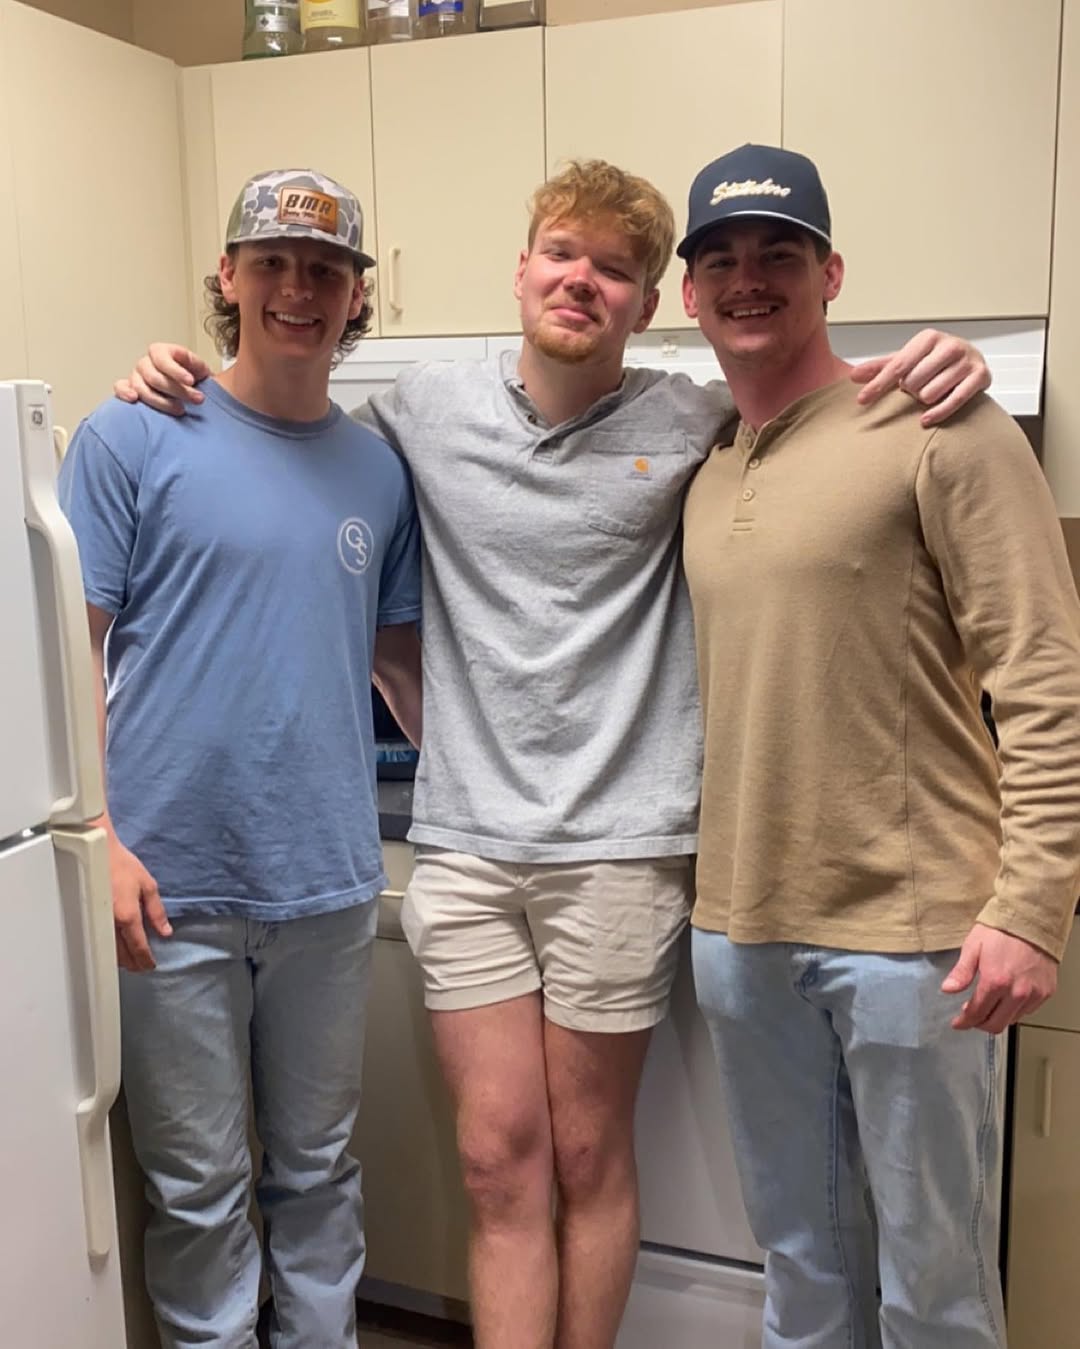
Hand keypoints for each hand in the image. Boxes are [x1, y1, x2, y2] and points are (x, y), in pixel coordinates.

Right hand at [107, 834, 171, 972]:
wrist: (97, 852)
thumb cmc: (123, 865)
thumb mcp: (148, 885)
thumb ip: (157, 912)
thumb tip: (165, 932)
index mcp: (128, 916)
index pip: (138, 946)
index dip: (146, 960)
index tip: (151, 966)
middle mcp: (111, 923)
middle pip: (122, 954)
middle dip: (133, 964)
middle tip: (142, 967)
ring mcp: (98, 922)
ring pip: (109, 951)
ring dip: (121, 960)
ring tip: (131, 962)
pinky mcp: (89, 918)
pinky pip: (101, 941)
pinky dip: (110, 949)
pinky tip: (115, 949)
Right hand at [113, 343, 210, 416]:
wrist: (191, 392)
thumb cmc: (194, 379)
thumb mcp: (199, 367)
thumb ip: (194, 362)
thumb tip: (188, 362)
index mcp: (160, 351)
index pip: (162, 358)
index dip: (176, 370)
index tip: (191, 381)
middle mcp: (146, 363)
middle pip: (154, 377)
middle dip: (178, 391)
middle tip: (197, 399)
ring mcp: (136, 376)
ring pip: (141, 388)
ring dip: (162, 402)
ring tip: (181, 409)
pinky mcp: (130, 389)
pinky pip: (120, 388)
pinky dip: (124, 393)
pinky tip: (134, 399)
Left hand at [851, 329, 990, 427]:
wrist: (970, 360)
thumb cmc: (934, 361)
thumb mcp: (907, 360)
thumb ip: (881, 368)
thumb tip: (853, 376)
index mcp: (929, 338)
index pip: (897, 366)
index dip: (878, 384)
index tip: (862, 400)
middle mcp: (950, 345)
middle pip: (913, 382)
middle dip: (910, 390)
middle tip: (917, 386)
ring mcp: (966, 361)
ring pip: (930, 394)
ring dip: (925, 399)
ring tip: (930, 391)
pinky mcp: (980, 377)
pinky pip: (953, 402)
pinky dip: (937, 413)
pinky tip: (925, 419)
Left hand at [942, 922, 1057, 1033]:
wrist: (1032, 919)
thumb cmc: (1002, 929)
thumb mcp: (973, 946)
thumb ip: (961, 972)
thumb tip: (948, 989)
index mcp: (995, 981)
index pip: (977, 1013)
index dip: (964, 1021)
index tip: (958, 1023)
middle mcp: (1017, 992)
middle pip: (995, 1024)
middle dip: (979, 1024)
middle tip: (971, 1017)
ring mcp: (1034, 994)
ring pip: (1012, 1020)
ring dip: (997, 1018)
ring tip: (988, 1006)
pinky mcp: (1046, 992)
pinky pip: (1028, 1011)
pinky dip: (1015, 1011)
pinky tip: (1006, 1000)